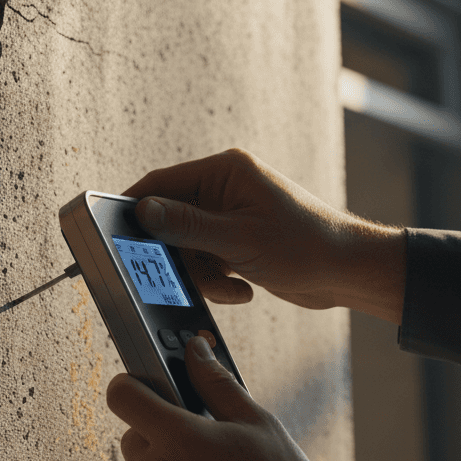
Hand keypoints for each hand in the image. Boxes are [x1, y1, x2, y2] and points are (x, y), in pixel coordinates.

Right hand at [124, 148, 405, 322]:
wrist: (348, 273)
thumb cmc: (306, 245)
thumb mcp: (238, 239)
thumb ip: (186, 226)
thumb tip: (142, 210)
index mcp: (225, 171)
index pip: (161, 183)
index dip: (135, 208)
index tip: (112, 232)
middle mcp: (226, 189)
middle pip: (172, 221)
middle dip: (179, 254)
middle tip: (187, 274)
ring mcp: (231, 217)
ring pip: (188, 248)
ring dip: (203, 274)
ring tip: (232, 284)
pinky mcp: (238, 242)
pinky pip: (207, 262)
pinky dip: (218, 281)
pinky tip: (243, 288)